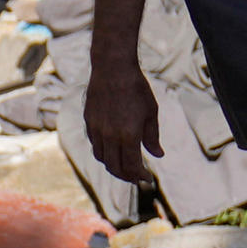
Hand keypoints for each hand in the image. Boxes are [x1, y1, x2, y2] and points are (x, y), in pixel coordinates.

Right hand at [85, 63, 160, 194]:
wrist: (113, 68)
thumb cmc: (137, 89)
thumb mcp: (151, 113)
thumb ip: (152, 137)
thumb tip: (158, 155)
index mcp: (128, 136)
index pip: (132, 167)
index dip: (140, 176)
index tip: (147, 178)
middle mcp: (109, 136)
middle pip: (115, 167)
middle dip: (126, 176)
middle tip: (136, 177)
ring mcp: (97, 130)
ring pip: (102, 158)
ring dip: (113, 166)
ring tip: (124, 165)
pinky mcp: (89, 122)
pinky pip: (95, 145)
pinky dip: (104, 152)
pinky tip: (113, 148)